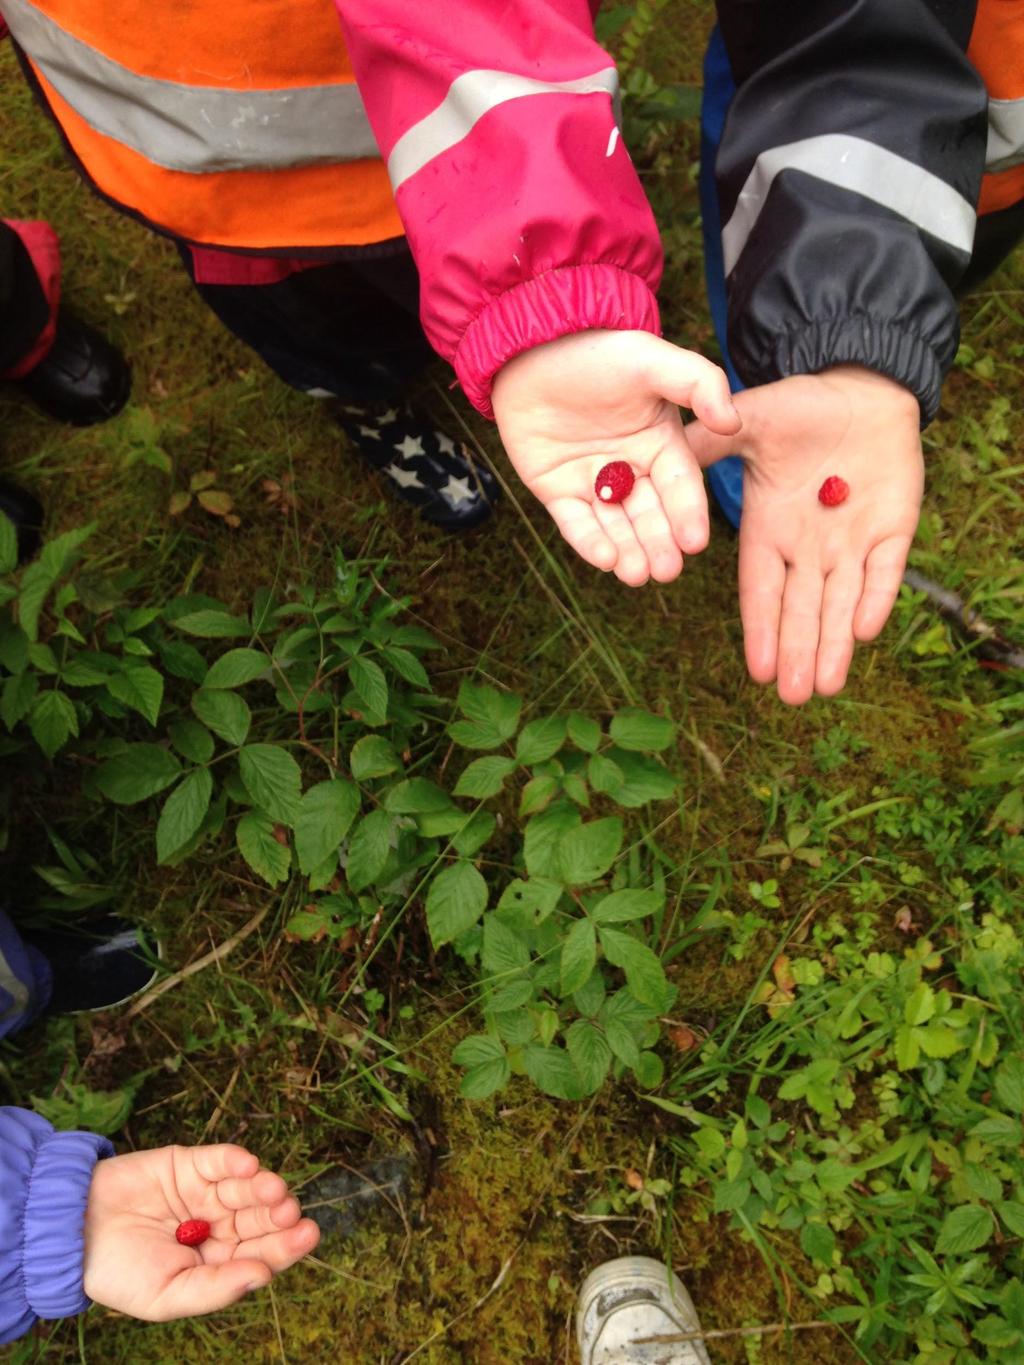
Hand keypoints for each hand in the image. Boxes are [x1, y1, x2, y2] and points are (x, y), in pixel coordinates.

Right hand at [82, 1143, 319, 1320]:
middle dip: (279, 1215)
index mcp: (217, 1261)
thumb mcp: (166, 1295)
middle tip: (293, 1213)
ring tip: (274, 1190)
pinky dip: (236, 1160)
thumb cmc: (118, 1273)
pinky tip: (248, 1166)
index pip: (261, 1252)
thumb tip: (263, 1276)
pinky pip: (220, 1159)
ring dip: (264, 1186)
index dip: (285, 1245)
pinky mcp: (190, 1163)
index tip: (308, 1235)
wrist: (72, 1232)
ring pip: (246, 1186)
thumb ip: (215, 1288)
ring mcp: (206, 1192)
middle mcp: (218, 1225)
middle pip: (260, 1217)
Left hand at [492, 331, 739, 585]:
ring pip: (616, 526)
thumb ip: (697, 384)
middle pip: (651, 515)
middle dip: (660, 544)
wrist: (531, 347)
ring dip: (629, 552)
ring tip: (638, 575)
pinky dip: (589, 542)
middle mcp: (631, 469)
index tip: (695, 542)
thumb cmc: (597, 351)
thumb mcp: (651, 360)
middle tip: (667, 571)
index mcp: (661, 443)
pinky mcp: (558, 493)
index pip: (680, 485)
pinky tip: (604, 559)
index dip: (688, 514)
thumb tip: (730, 421)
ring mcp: (593, 483)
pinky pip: (576, 524)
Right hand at [685, 367, 923, 702]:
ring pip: (841, 603)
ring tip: (825, 688)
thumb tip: (667, 453)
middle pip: (802, 610)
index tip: (757, 670)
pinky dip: (876, 598)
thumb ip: (713, 441)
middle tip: (792, 698)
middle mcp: (809, 546)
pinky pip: (885, 571)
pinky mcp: (893, 529)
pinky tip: (865, 631)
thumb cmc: (801, 406)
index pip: (762, 590)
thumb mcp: (752, 419)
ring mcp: (852, 542)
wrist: (862, 388)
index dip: (761, 629)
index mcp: (770, 529)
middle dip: (798, 653)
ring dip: (834, 645)